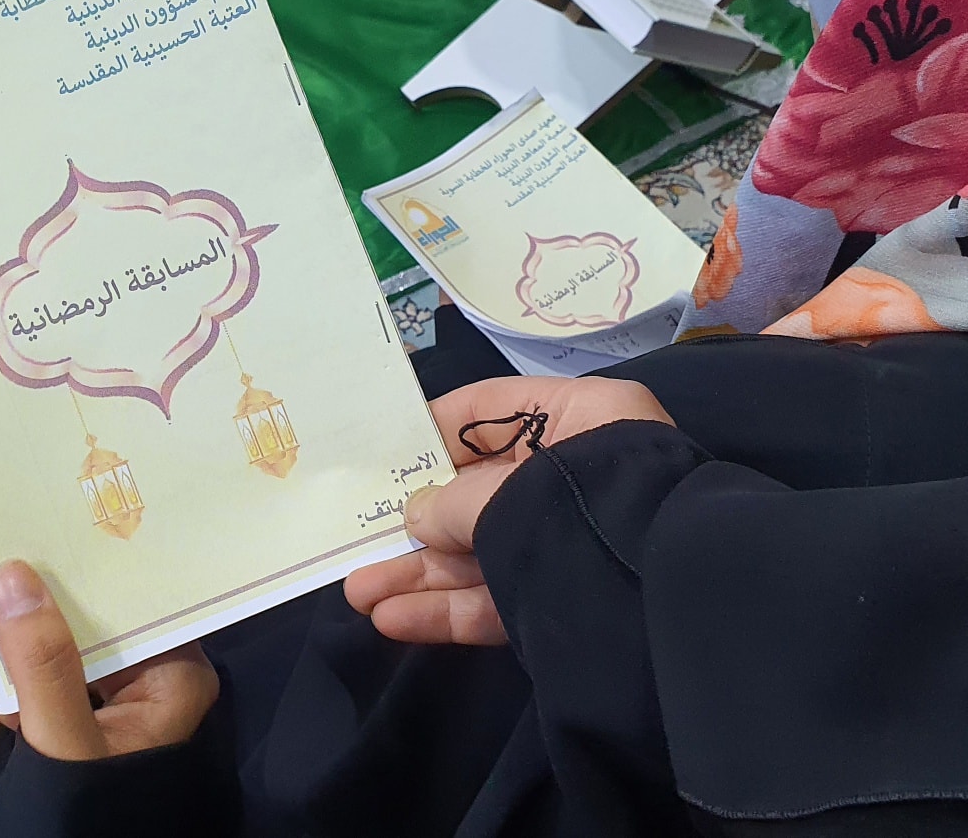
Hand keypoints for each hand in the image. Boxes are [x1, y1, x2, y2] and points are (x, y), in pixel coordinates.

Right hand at [0, 560, 218, 760]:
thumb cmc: (86, 822)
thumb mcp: (62, 746)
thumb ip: (40, 665)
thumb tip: (14, 576)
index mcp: (171, 670)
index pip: (109, 592)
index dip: (42, 571)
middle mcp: (147, 670)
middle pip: (64, 612)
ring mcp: (110, 692)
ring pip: (35, 645)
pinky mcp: (75, 710)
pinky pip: (29, 677)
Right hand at [345, 376, 673, 645]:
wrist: (674, 601)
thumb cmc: (585, 507)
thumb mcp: (507, 493)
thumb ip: (451, 504)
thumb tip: (413, 518)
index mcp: (580, 418)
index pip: (492, 411)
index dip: (432, 433)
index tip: (381, 459)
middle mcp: (577, 472)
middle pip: (479, 492)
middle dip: (417, 526)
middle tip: (359, 542)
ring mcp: (574, 537)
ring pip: (485, 551)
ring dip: (422, 576)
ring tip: (360, 593)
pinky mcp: (572, 596)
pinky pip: (504, 595)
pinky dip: (452, 609)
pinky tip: (397, 620)